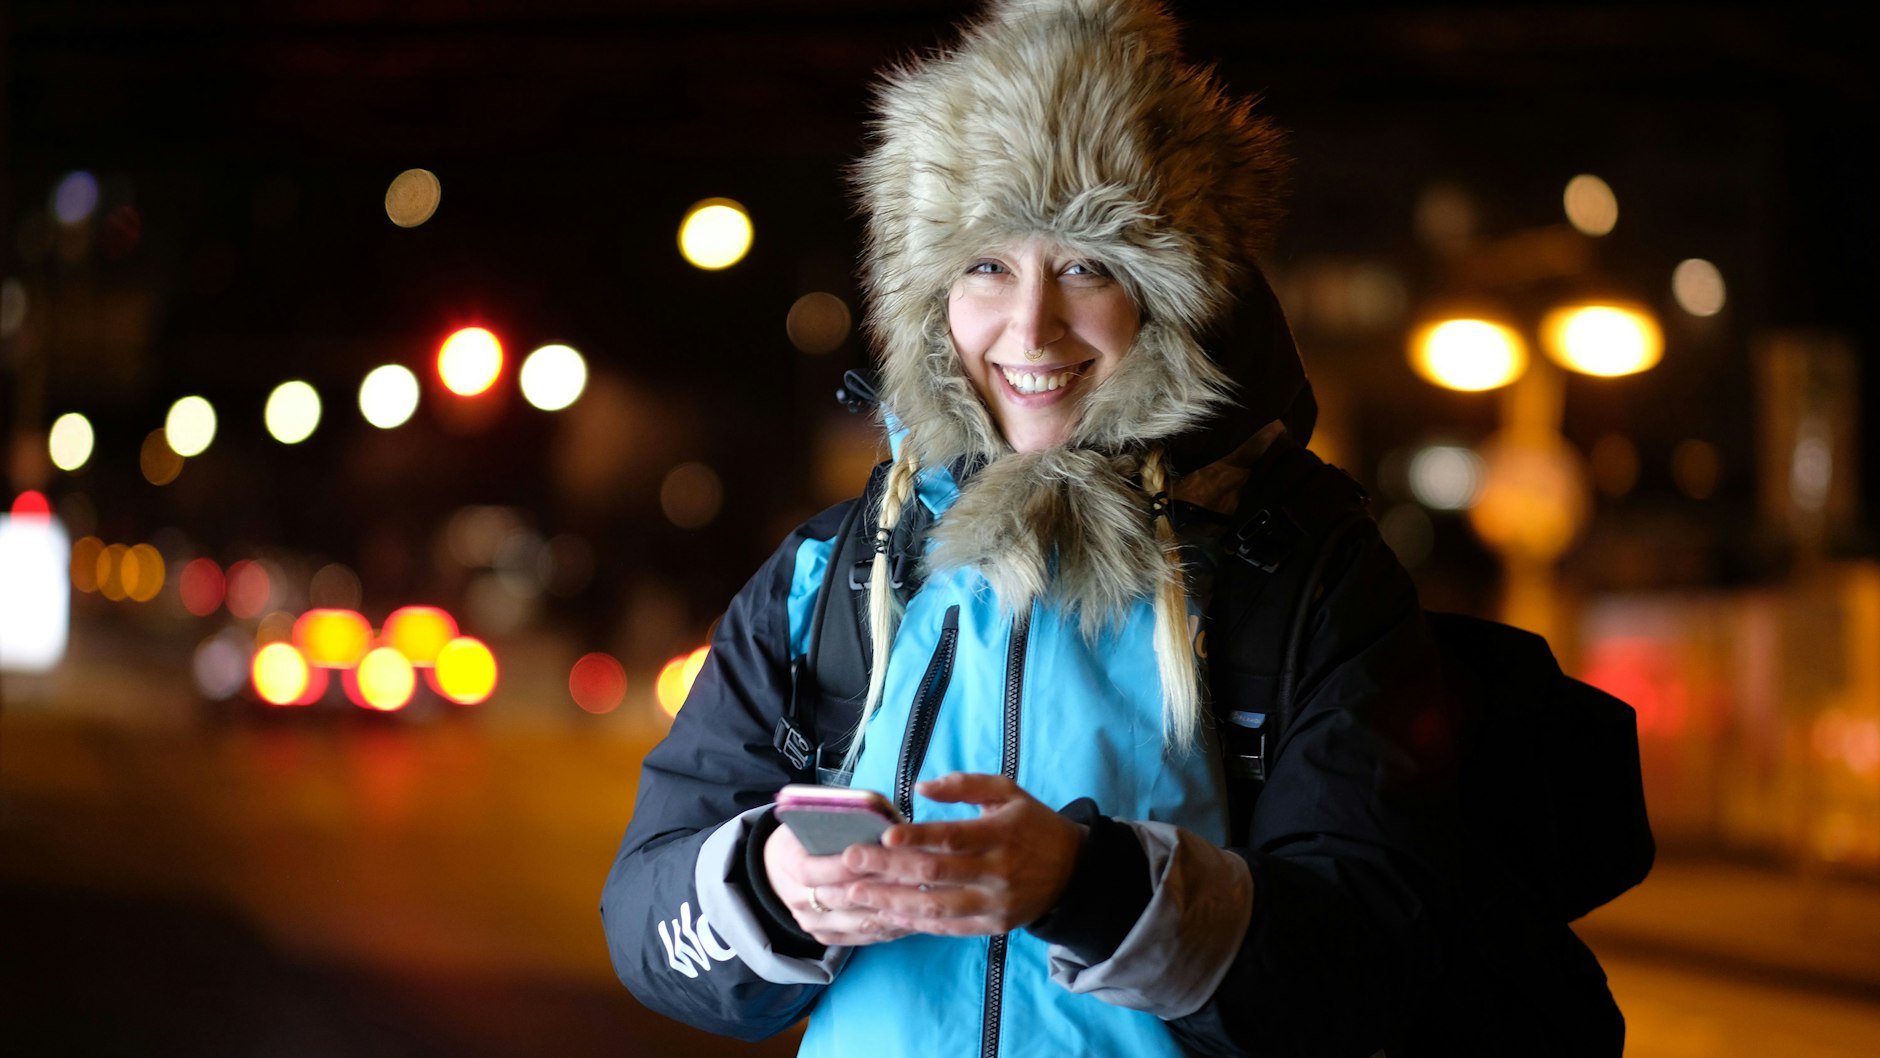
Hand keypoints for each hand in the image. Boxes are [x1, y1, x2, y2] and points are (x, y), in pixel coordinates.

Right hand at [763, 818, 907, 946]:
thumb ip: (843, 820)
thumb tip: (885, 823)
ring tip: (923, 897)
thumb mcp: (815, 818)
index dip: (847, 866)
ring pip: (859, 922)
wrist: (782, 868)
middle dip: (880, 887)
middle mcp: (798, 899)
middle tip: (915, 877)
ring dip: (892, 910)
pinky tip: (917, 916)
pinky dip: (892, 927)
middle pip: (843, 898)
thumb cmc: (809, 835)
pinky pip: (865, 937)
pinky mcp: (829, 937)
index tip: (880, 857)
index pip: (815, 870)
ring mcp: (813, 923)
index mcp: (791, 865)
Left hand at [834, 773, 1085, 935]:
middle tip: (850, 862)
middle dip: (888, 868)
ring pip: (935, 906)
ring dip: (892, 900)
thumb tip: (919, 787)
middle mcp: (997, 872)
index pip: (952, 837)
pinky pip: (947, 927)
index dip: (916, 838)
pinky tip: (887, 914)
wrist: (1075, 872)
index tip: (883, 837)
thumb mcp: (1008, 792)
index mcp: (1000, 834)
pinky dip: (915, 922)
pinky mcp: (992, 926)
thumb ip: (965, 785)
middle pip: (935, 873)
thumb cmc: (1032, 825)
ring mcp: (994, 903)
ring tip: (857, 892)